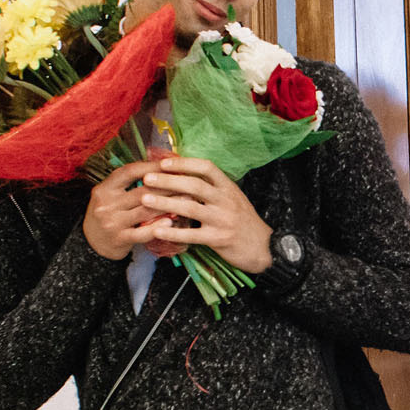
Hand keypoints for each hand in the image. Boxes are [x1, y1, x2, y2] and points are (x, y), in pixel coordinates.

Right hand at [83, 159, 182, 261]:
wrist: (92, 242)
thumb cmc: (109, 213)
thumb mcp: (111, 194)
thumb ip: (129, 182)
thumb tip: (160, 167)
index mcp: (104, 188)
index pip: (129, 172)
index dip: (151, 166)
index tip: (171, 163)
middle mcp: (106, 204)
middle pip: (141, 191)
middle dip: (167, 185)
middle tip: (188, 181)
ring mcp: (112, 222)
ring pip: (144, 211)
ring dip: (168, 204)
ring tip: (187, 199)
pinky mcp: (119, 239)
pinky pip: (141, 233)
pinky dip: (157, 227)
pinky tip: (171, 222)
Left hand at [138, 156, 273, 271]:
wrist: (265, 247)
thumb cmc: (244, 221)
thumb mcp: (233, 198)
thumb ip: (213, 188)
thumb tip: (185, 175)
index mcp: (229, 187)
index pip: (206, 167)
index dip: (184, 163)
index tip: (164, 163)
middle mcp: (226, 200)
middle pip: (194, 185)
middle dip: (168, 180)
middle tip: (147, 178)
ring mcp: (222, 220)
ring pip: (190, 207)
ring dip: (164, 202)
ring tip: (144, 199)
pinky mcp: (218, 239)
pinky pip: (192, 235)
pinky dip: (173, 232)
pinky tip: (157, 230)